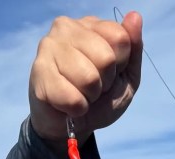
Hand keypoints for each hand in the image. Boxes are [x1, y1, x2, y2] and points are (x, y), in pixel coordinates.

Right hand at [29, 11, 142, 148]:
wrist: (71, 125)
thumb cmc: (99, 98)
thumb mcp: (126, 76)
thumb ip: (133, 49)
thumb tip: (135, 16)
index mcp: (91, 25)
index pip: (121, 38)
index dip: (120, 65)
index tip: (108, 73)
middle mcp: (67, 27)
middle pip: (106, 58)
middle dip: (104, 82)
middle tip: (92, 87)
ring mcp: (49, 46)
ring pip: (88, 78)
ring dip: (90, 96)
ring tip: (80, 93)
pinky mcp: (39, 71)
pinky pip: (72, 97)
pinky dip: (77, 108)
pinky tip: (67, 103)